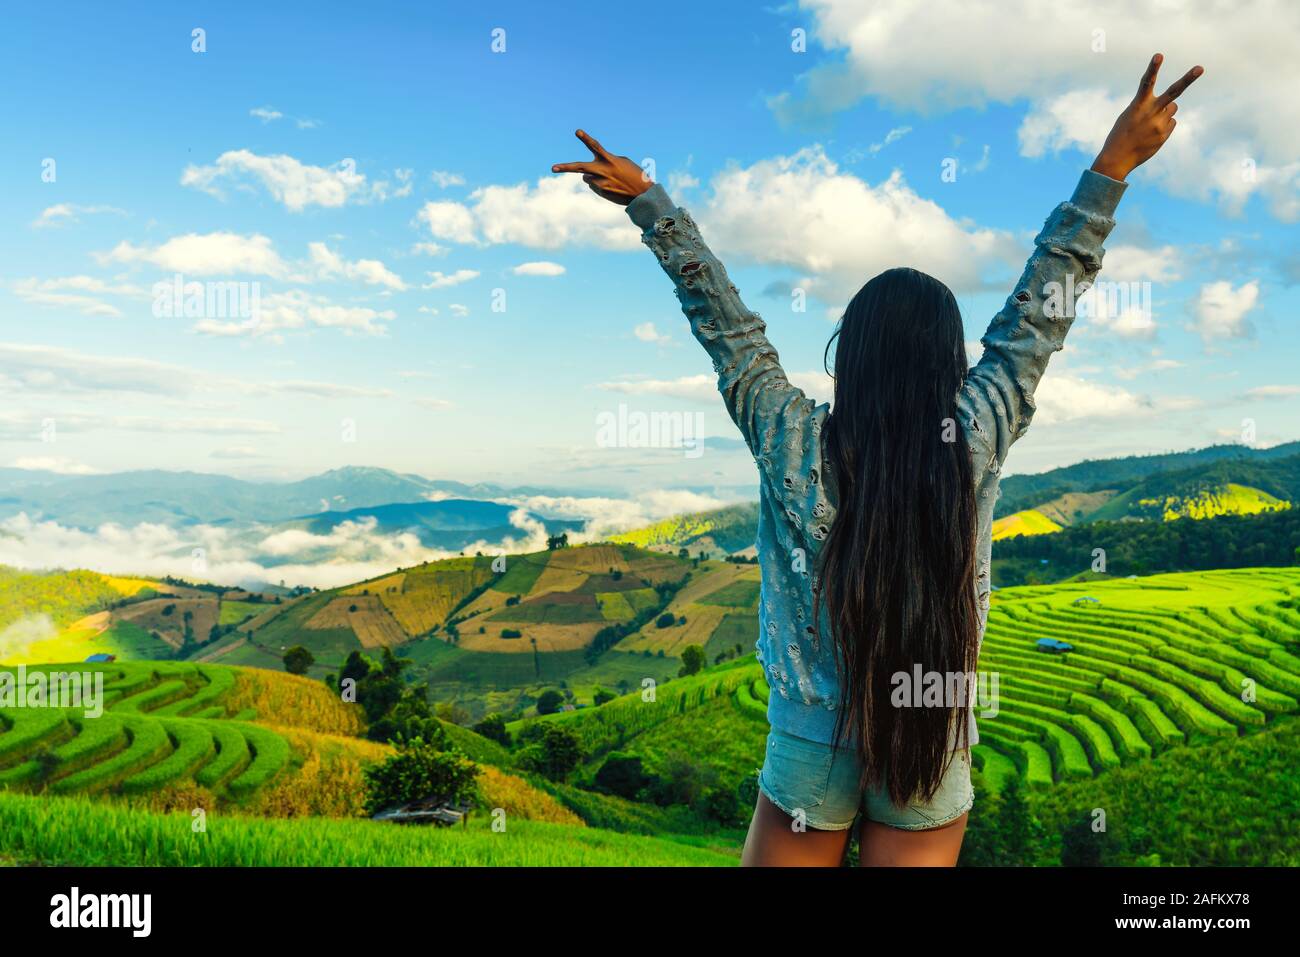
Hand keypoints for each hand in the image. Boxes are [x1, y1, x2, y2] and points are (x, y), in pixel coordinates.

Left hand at [551, 129, 653, 205]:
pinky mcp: (601, 192)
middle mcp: (603, 171)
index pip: (595, 146)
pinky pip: (593, 186)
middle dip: (565, 167)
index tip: (577, 131)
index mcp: (609, 160)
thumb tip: (586, 175)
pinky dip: (599, 184)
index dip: (586, 138)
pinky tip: (610, 186)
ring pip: (586, 177)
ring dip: (592, 176)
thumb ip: (604, 162)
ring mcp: (601, 183)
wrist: (643, 194)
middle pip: (580, 167)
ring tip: (607, 178)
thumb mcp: (621, 162)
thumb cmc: (633, 174)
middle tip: (553, 168)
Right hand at [1091, 54, 1202, 180]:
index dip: (1153, 68)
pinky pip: (1171, 122)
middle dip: (1188, 79)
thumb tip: (1173, 109)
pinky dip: (1164, 126)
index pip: (1147, 82)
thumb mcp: (1130, 115)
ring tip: (1149, 123)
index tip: (1159, 55)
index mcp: (1138, 104)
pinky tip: (1151, 134)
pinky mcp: (1165, 134)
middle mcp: (1152, 112)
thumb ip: (1150, 107)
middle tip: (1201, 68)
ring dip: (1165, 112)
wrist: (1117, 158)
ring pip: (1173, 108)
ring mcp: (1160, 123)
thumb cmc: (1121, 133)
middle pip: (1174, 92)